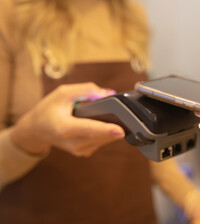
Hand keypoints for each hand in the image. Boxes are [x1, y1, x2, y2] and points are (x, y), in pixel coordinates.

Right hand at [10, 83, 124, 156]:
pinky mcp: (85, 152)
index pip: (89, 130)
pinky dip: (105, 131)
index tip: (120, 131)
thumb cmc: (49, 109)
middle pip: (102, 135)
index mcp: (64, 128)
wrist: (37, 129)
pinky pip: (103, 141)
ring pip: (105, 139)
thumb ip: (86, 90)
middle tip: (115, 111)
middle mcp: (73, 143)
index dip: (106, 130)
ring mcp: (79, 150)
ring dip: (109, 126)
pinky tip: (97, 123)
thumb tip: (109, 94)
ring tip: (98, 115)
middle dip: (113, 122)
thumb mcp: (63, 93)